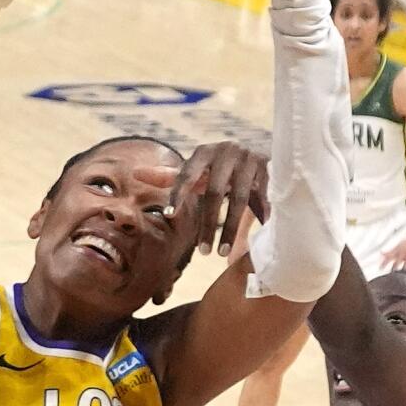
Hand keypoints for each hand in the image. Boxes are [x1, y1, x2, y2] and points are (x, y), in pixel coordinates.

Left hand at [138, 141, 267, 255]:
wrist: (255, 153)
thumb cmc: (217, 167)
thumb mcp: (196, 171)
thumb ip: (169, 176)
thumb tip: (135, 173)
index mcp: (204, 153)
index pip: (186, 174)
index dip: (178, 194)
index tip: (170, 216)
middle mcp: (227, 152)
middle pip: (215, 192)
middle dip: (208, 224)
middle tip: (202, 252)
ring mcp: (249, 159)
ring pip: (240, 200)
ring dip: (230, 228)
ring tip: (222, 254)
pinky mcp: (269, 169)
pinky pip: (264, 197)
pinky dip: (261, 217)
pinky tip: (257, 236)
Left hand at [378, 228, 405, 270]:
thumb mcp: (399, 245)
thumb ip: (391, 251)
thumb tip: (381, 253)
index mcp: (398, 249)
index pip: (389, 256)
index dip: (384, 262)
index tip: (380, 268)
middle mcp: (404, 252)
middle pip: (396, 262)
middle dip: (393, 268)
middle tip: (389, 274)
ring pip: (405, 266)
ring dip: (402, 270)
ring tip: (400, 276)